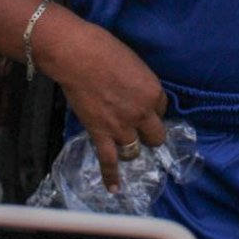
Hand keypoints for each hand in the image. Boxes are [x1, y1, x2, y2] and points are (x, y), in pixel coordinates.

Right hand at [35, 10, 167, 191]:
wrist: (77, 55)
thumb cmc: (104, 49)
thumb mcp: (134, 63)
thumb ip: (139, 83)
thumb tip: (135, 93)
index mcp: (154, 92)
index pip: (162, 109)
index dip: (151, 108)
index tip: (142, 105)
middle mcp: (142, 113)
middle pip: (155, 136)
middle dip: (148, 134)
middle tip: (139, 130)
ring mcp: (121, 126)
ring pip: (134, 150)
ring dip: (131, 148)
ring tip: (126, 147)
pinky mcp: (100, 134)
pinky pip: (109, 161)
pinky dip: (111, 177)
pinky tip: (115, 189)